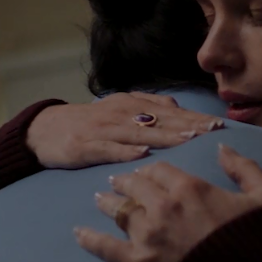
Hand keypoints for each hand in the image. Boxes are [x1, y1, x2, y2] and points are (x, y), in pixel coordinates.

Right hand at [25, 92, 225, 168]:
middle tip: (213, 131)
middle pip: (160, 120)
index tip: (218, 125)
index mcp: (131, 105)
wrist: (43, 129)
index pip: (170, 112)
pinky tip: (143, 156)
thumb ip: (148, 108)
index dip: (194, 118)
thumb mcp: (120, 110)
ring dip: (166, 136)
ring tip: (189, 140)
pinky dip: (126, 152)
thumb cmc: (88, 124)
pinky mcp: (85, 146)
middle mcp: (121, 114)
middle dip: (188, 126)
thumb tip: (178, 108)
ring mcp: (103, 130)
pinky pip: (109, 149)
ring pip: (139, 133)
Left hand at [75, 144, 261, 261]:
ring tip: (99, 199)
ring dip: (108, 203)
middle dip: (126, 181)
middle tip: (117, 181)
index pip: (161, 170)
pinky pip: (106, 249)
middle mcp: (164, 207)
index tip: (146, 171)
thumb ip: (244, 168)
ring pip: (119, 212)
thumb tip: (221, 148)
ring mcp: (148, 237)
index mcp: (191, 188)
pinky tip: (78, 233)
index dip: (152, 169)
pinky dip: (90, 240)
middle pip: (136, 186)